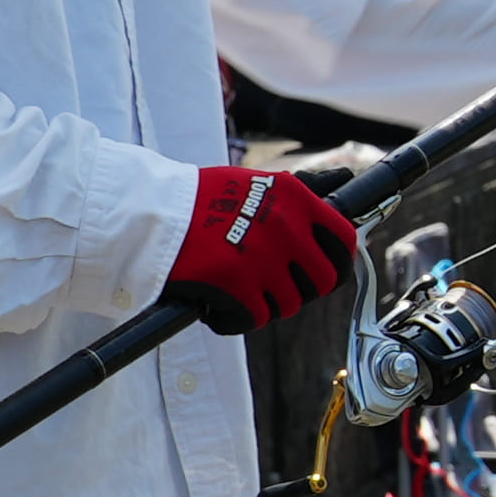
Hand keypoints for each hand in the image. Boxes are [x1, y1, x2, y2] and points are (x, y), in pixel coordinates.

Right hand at [164, 160, 353, 335]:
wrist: (151, 213)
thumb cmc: (202, 198)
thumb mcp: (258, 181)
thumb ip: (301, 188)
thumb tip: (344, 177)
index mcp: (295, 199)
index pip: (343, 239)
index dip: (339, 262)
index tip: (327, 270)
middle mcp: (287, 229)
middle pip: (322, 282)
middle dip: (303, 291)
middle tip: (277, 287)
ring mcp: (264, 259)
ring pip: (289, 305)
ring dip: (267, 305)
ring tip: (240, 290)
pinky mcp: (237, 286)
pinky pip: (255, 319)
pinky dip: (236, 319)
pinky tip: (220, 307)